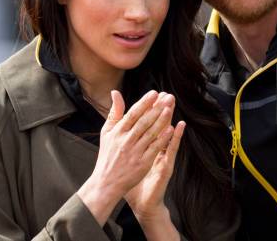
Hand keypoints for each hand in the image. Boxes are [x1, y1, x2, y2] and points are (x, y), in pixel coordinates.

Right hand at [77, 90, 174, 224]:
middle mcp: (125, 141)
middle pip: (143, 122)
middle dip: (156, 108)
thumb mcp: (107, 132)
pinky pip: (154, 148)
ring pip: (150, 133)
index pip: (132, 114)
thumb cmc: (107, 155)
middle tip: (168, 97)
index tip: (154, 93)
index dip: (144, 103)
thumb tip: (115, 92)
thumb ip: (114, 112)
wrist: (105, 183)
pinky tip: (171, 129)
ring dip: (161, 120)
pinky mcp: (142, 164)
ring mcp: (134, 153)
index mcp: (117, 132)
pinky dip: (162, 139)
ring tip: (170, 109)